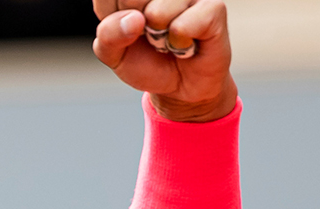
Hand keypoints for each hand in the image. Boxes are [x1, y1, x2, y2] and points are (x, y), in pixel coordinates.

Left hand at [93, 0, 237, 121]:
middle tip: (149, 35)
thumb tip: (135, 19)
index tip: (126, 32)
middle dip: (133, 29)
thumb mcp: (113, 54)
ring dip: (158, 39)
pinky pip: (182, 26)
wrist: (180, 88)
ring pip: (156, 13)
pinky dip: (179, 45)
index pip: (106, 0)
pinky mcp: (213, 6)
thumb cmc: (145, 61)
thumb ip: (108, 35)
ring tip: (169, 39)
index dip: (111, 25)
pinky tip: (187, 43)